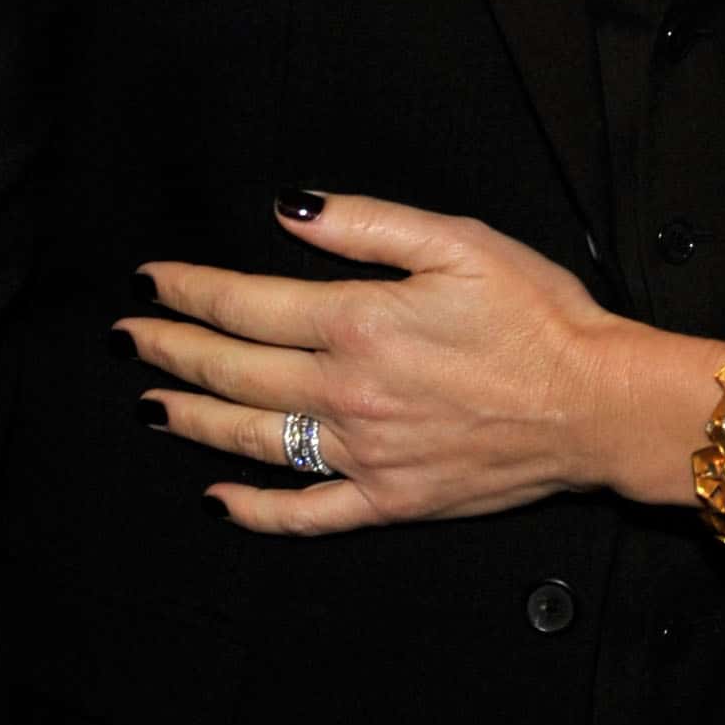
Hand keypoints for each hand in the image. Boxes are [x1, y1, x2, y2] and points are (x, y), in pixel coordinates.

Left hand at [120, 196, 639, 539]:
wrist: (596, 402)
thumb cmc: (537, 314)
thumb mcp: (456, 240)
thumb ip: (363, 224)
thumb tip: (287, 210)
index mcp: (358, 320)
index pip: (246, 303)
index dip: (190, 289)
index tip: (151, 279)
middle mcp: (346, 392)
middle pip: (233, 373)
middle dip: (171, 351)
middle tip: (128, 338)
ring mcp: (363, 455)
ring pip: (253, 440)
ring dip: (192, 421)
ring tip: (150, 405)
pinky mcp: (388, 501)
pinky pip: (305, 513)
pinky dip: (253, 509)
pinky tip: (218, 498)